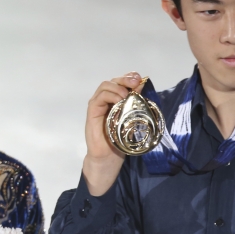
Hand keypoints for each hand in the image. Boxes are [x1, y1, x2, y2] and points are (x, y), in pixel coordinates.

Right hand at [82, 73, 139, 195]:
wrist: (108, 157)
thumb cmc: (120, 139)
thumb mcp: (132, 120)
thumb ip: (135, 104)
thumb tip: (142, 87)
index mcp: (116, 100)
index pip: (121, 82)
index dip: (130, 77)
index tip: (140, 79)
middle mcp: (106, 100)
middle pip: (113, 81)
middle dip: (125, 79)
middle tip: (136, 82)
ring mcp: (98, 105)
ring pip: (105, 86)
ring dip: (117, 87)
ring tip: (126, 95)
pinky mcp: (92, 112)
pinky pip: (98, 98)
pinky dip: (109, 96)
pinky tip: (119, 101)